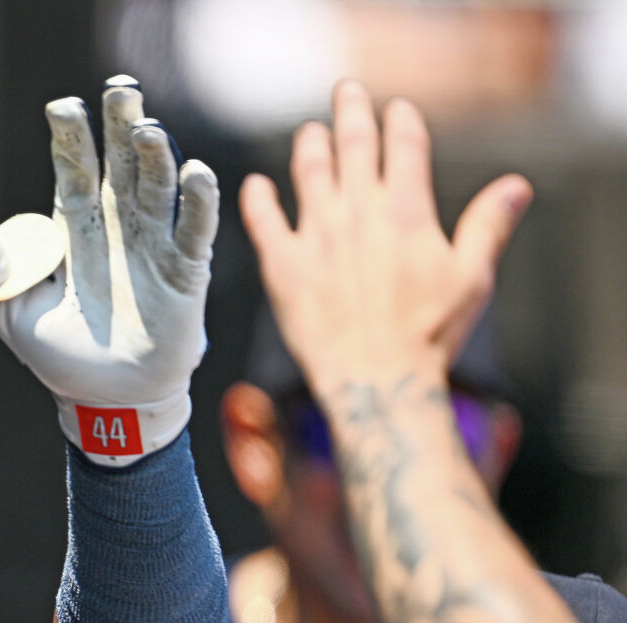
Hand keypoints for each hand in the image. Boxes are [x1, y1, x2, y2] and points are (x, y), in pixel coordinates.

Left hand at [0, 78, 217, 461]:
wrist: (103, 399)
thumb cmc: (54, 350)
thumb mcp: (8, 305)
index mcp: (74, 223)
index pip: (74, 169)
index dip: (70, 140)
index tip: (63, 109)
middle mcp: (117, 223)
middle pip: (121, 163)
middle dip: (119, 127)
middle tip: (119, 92)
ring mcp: (154, 242)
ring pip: (157, 188)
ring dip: (156, 157)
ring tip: (147, 130)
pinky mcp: (184, 271)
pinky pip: (194, 230)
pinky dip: (197, 202)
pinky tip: (195, 173)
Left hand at [241, 81, 531, 400]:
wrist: (376, 380)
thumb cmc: (428, 335)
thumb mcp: (472, 276)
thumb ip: (488, 225)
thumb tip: (515, 185)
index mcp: (407, 210)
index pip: (404, 146)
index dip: (400, 121)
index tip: (397, 108)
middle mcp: (359, 213)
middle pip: (354, 145)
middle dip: (351, 113)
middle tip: (346, 93)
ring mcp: (317, 236)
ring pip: (309, 172)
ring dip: (309, 146)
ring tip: (310, 133)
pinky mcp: (283, 265)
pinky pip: (263, 221)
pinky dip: (257, 198)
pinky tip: (255, 185)